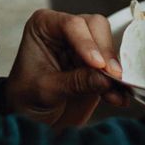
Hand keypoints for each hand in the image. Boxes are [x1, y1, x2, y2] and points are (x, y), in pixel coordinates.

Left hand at [5, 9, 127, 128]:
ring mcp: (83, 44)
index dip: (87, 43)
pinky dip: (117, 82)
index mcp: (45, 25)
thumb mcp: (46, 90)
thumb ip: (75, 82)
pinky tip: (118, 97)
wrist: (30, 119)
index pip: (71, 25)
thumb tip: (104, 78)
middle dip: (105, 52)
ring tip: (116, 91)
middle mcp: (65, 29)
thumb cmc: (26, 98)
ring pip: (108, 43)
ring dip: (113, 69)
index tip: (98, 64)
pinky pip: (112, 66)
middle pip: (95, 26)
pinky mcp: (96, 62)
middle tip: (112, 76)